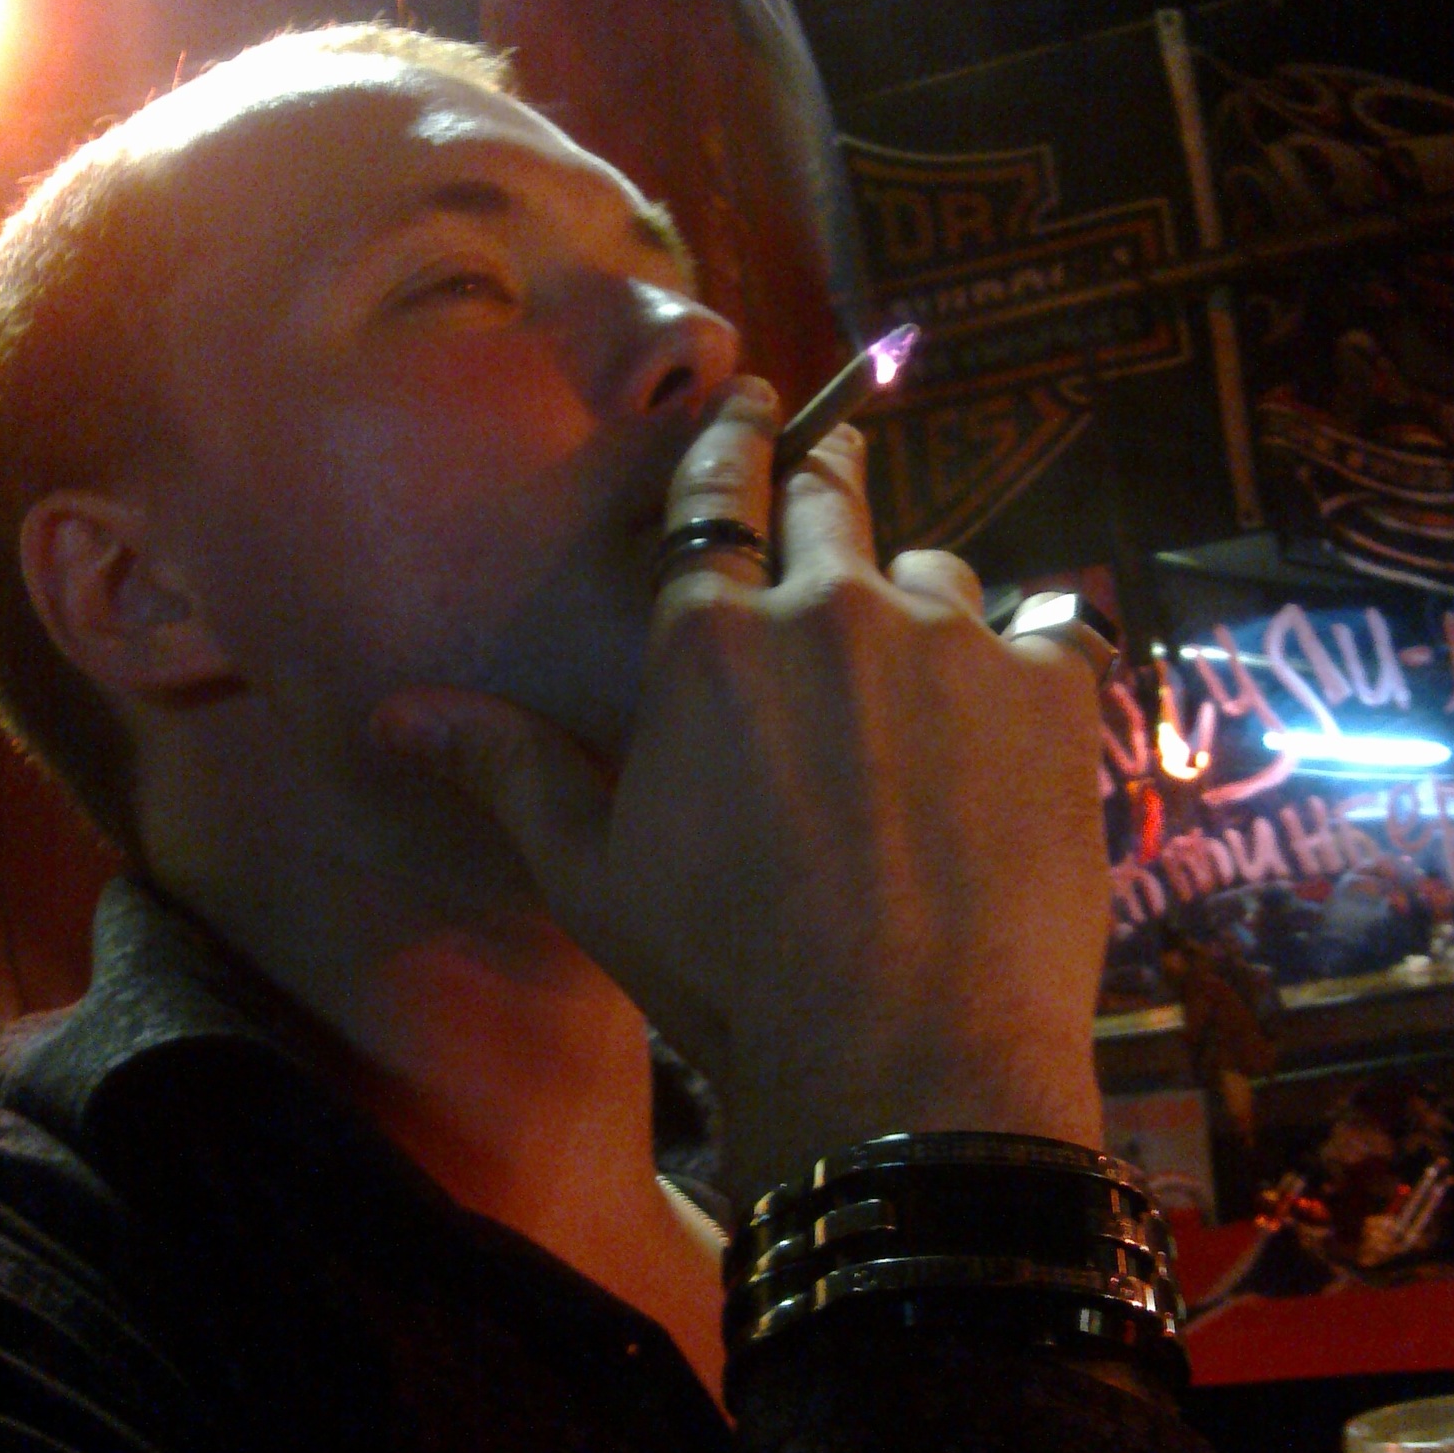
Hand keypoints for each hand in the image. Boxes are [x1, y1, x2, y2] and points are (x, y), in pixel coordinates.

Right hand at [374, 380, 1110, 1206]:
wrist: (900, 1055)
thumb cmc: (725, 969)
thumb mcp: (592, 870)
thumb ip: (507, 765)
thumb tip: (396, 712)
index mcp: (713, 637)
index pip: (719, 492)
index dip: (734, 437)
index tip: (754, 397)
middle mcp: (834, 608)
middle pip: (834, 496)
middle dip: (827, 470)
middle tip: (832, 462)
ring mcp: (953, 642)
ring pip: (941, 573)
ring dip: (922, 606)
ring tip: (923, 673)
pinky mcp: (1052, 692)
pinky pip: (1057, 630)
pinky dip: (1038, 660)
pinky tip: (1030, 710)